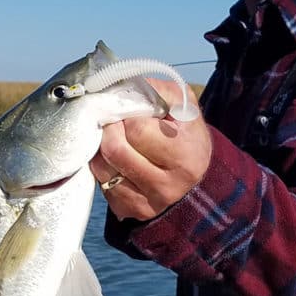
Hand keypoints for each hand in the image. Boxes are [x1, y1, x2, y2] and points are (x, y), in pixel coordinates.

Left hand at [90, 79, 210, 221]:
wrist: (196, 179)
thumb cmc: (186, 136)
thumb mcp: (185, 108)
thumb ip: (158, 91)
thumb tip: (124, 85)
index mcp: (185, 157)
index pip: (137, 130)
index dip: (128, 115)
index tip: (131, 112)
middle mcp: (167, 186)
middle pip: (115, 149)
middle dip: (110, 128)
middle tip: (115, 121)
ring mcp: (146, 203)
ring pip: (102, 167)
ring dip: (101, 146)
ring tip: (113, 137)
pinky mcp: (128, 210)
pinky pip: (99, 183)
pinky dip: (101, 165)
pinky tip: (115, 158)